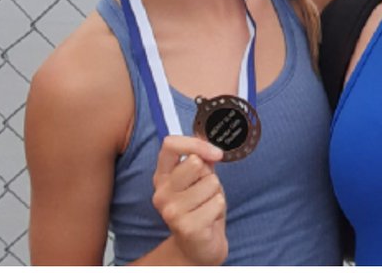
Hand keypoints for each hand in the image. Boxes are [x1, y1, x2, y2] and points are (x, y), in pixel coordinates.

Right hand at [152, 136, 227, 264]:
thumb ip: (201, 156)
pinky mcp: (187, 227)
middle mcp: (162, 193)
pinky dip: (219, 208)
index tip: (214, 153)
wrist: (199, 246)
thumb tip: (207, 136)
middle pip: (196, 162)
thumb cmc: (200, 207)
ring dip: (216, 194)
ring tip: (206, 206)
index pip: (170, 144)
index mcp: (162, 177)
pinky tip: (209, 218)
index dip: (195, 143)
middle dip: (209, 175)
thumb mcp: (199, 178)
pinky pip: (218, 202)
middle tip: (205, 191)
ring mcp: (172, 211)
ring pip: (211, 182)